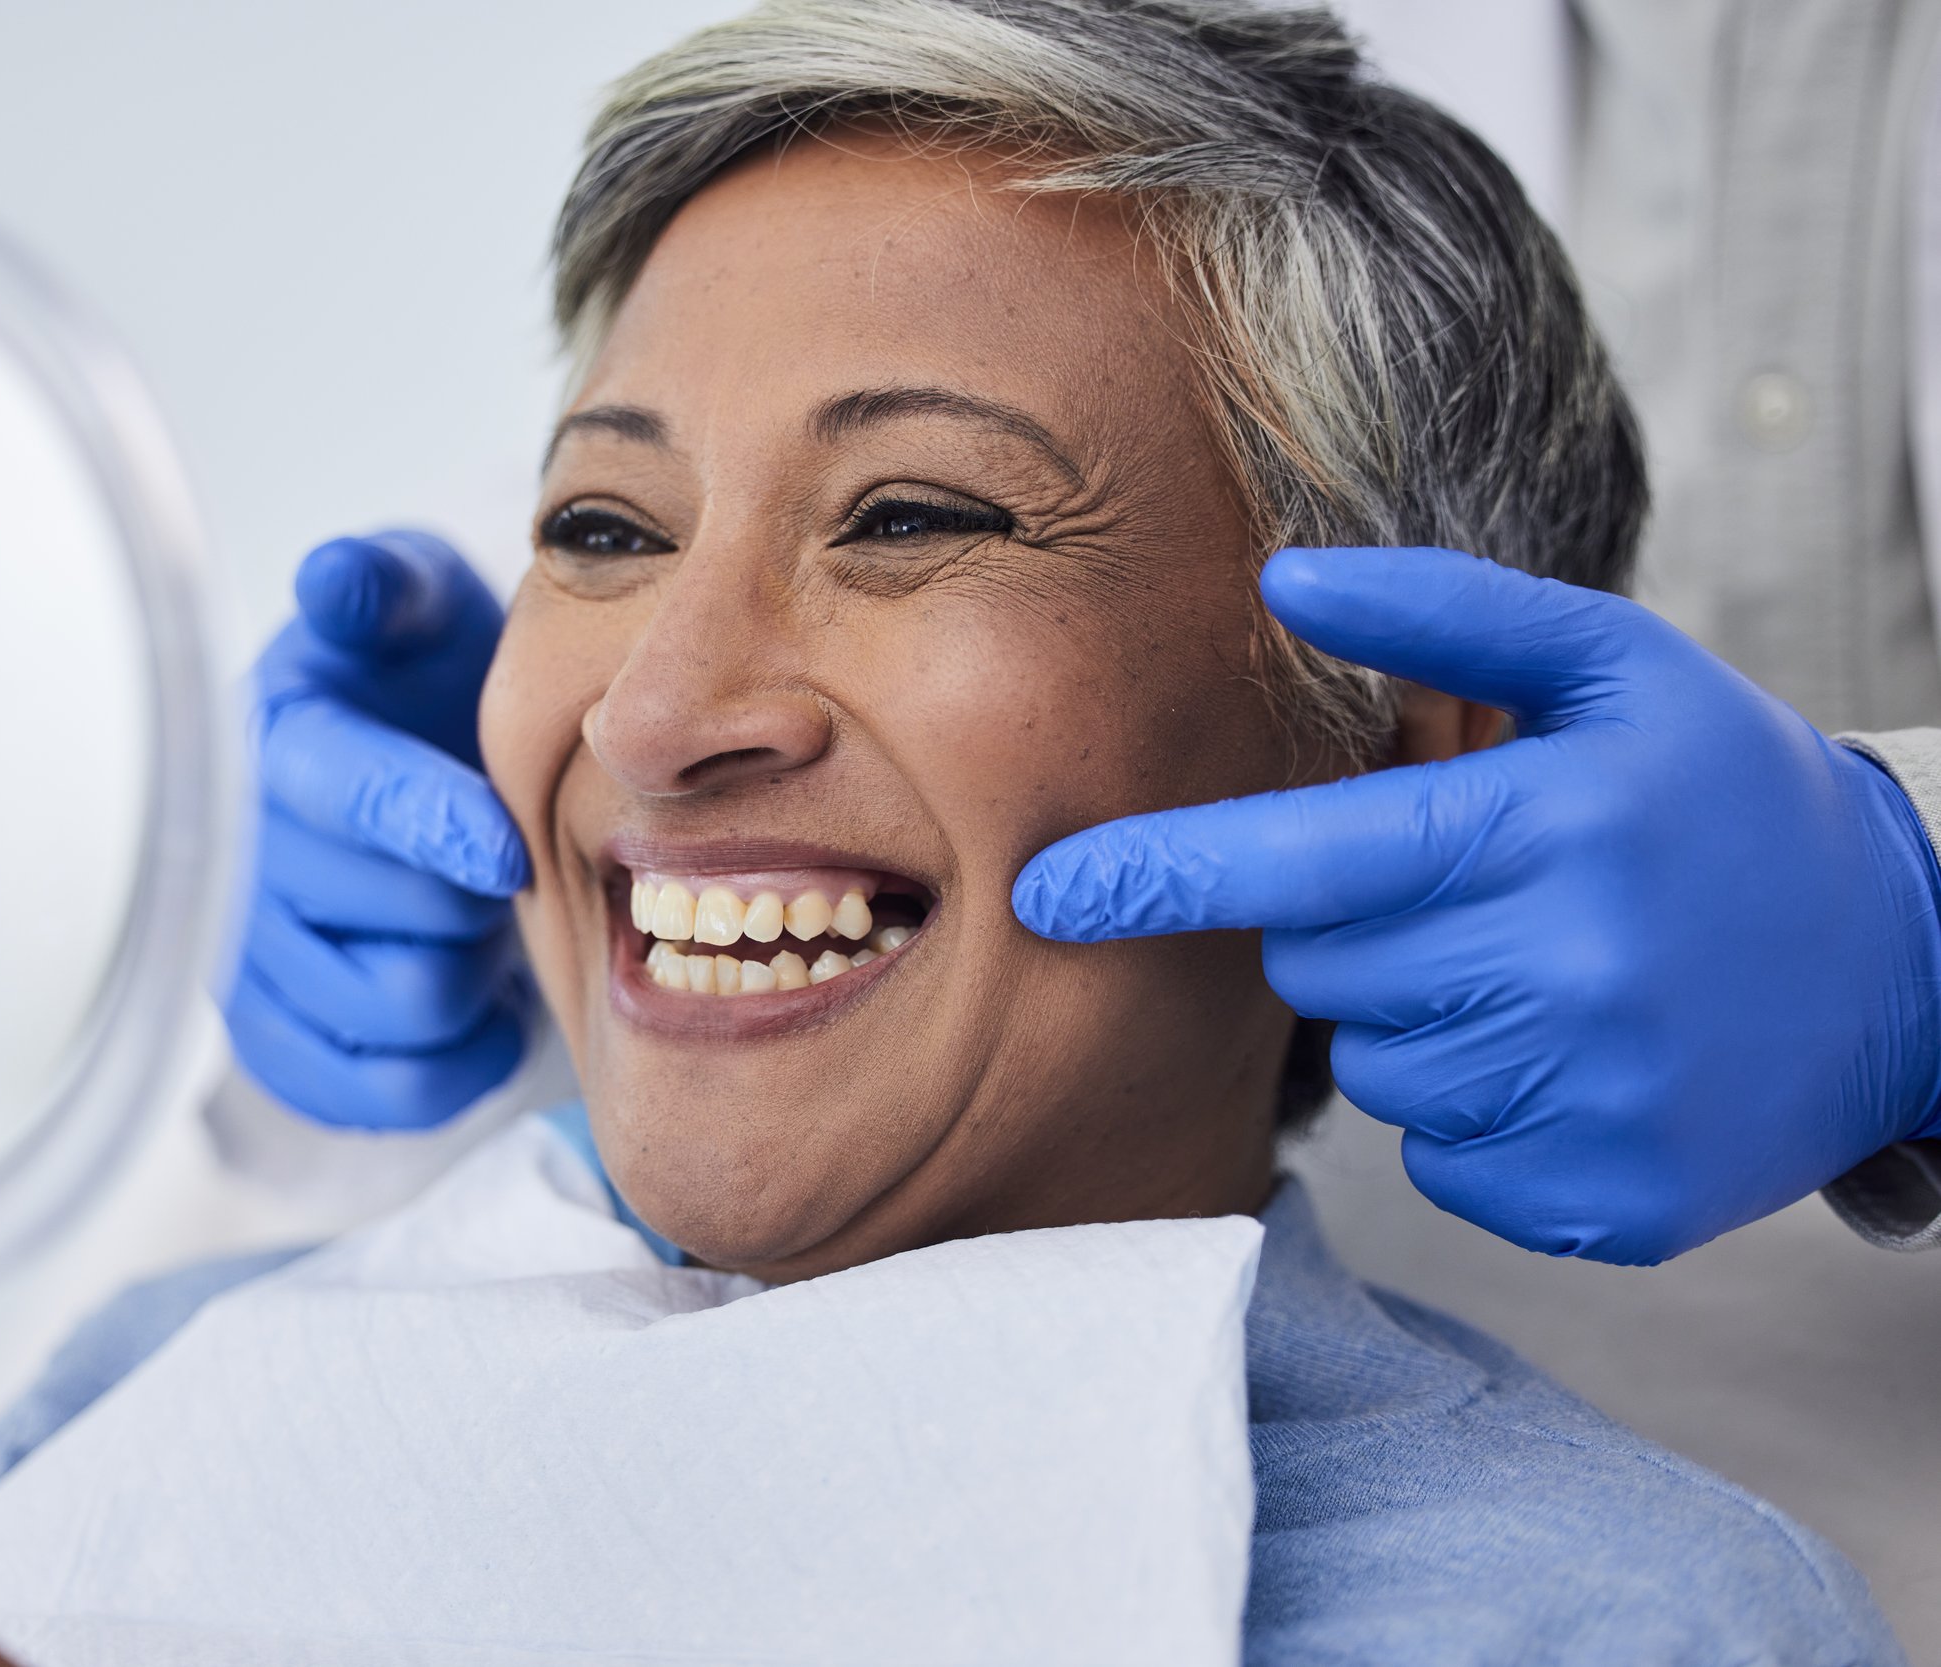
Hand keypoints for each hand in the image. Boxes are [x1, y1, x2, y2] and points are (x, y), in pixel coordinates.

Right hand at [224, 530, 532, 1128]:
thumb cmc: (418, 679)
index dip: (435, 828)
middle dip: (480, 897)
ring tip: (479, 919)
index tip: (508, 853)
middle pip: (400, 919)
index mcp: (276, 744)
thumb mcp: (412, 602)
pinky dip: (452, 1060)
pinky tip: (478, 1002)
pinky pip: (379, 1090)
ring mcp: (249, 964)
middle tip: (505, 862)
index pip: (352, 799)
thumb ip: (385, 587)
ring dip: (471, 971)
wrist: (407, 763)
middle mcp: (242, 861)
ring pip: (401, 1008)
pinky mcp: (277, 1044)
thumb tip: (338, 581)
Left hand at [1014, 547, 1940, 1263]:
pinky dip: (1480, 1111)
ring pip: (1378, 1071)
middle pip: (1321, 973)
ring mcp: (1590, 1105)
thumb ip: (1442, 614)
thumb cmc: (1725, 793)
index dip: (1159, 876)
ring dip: (1420, 1019)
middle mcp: (1565, 977)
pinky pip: (1445, 1162)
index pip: (1302, 862)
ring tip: (1542, 967)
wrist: (1910, 961)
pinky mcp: (1606, 1204)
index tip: (1045, 895)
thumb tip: (1279, 581)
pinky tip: (1573, 1054)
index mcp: (1548, 833)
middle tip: (1473, 888)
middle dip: (1355, 928)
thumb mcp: (1611, 668)